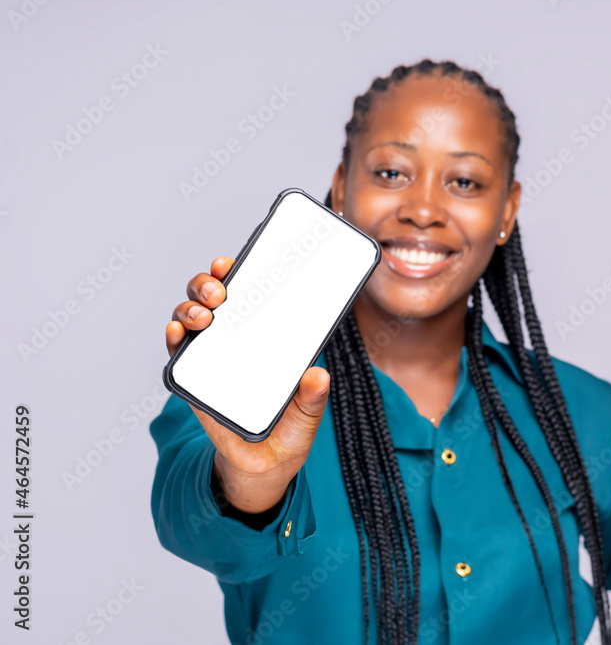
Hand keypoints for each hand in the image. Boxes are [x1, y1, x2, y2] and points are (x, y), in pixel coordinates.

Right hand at [165, 256, 329, 512]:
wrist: (263, 467)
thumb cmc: (289, 430)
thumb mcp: (308, 414)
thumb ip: (313, 397)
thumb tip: (319, 375)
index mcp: (267, 336)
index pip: (253, 293)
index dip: (242, 271)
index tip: (236, 261)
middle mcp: (237, 338)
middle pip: (216, 297)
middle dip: (211, 283)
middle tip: (222, 292)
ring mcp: (213, 356)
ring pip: (193, 316)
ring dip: (191, 308)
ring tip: (204, 316)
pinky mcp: (194, 379)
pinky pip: (178, 352)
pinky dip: (173, 337)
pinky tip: (176, 331)